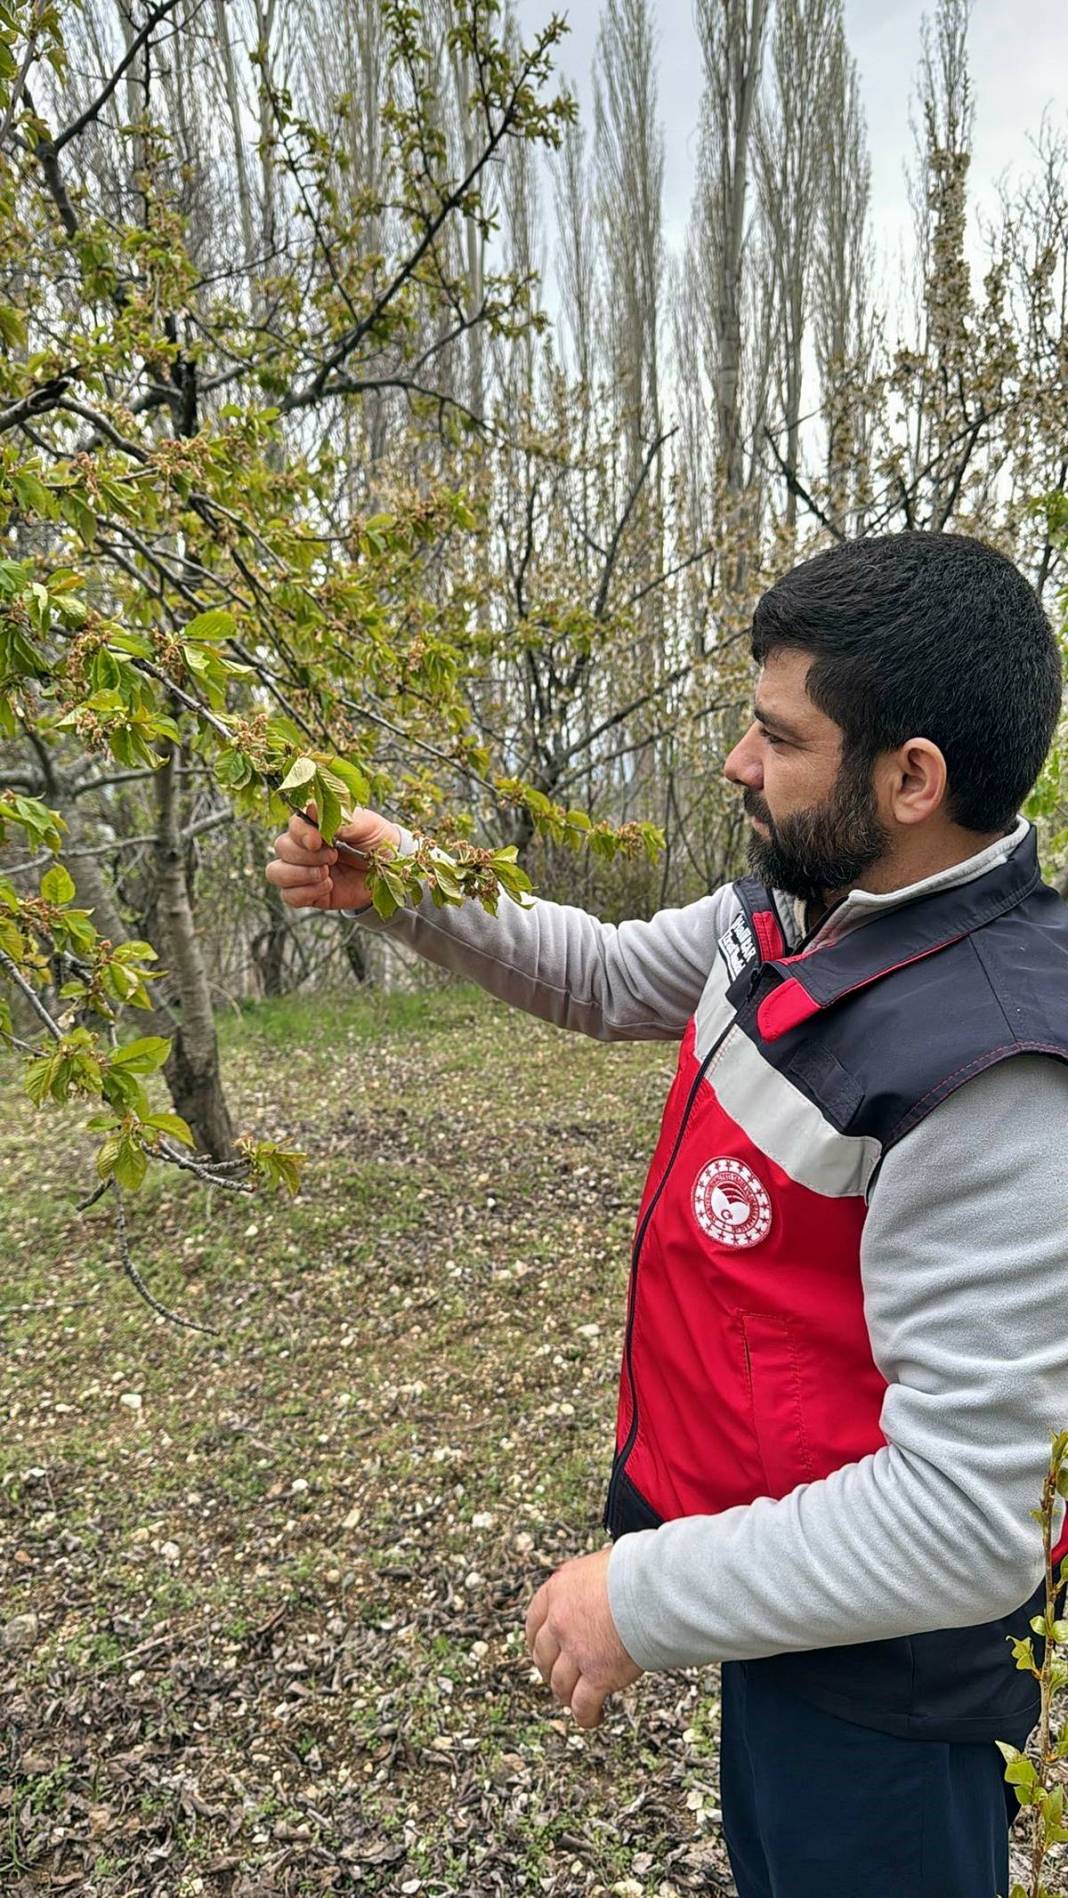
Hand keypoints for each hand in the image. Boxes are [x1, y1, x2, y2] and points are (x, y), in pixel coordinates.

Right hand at [266, 802, 401, 911]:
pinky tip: (328, 887)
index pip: (292, 825)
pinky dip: (305, 893)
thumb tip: (311, 810)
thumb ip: (339, 818)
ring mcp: (304, 871)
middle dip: (305, 855)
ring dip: (300, 874)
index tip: (318, 841)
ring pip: (275, 872)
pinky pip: (289, 896)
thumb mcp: (365, 825)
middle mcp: (304, 847)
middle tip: (333, 857)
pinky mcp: (309, 893)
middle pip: (281, 847)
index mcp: (315, 826)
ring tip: (326, 874)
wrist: (392, 873)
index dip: (300, 834)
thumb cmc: (377, 841)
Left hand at [524, 1546, 641, 1729]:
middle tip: (559, 1675)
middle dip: (550, 1669)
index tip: (541, 1649)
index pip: (534, 1621)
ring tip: (576, 1699)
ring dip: (565, 1695)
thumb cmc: (635, 1571)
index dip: (536, 1640)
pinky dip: (586, 1716)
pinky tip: (594, 1717)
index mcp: (557, 1591)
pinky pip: (583, 1705)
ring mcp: (576, 1650)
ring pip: (560, 1683)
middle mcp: (560, 1622)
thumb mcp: (598, 1566)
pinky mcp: (597, 1675)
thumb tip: (598, 1588)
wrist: (652, 1588)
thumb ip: (588, 1584)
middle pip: (544, 1655)